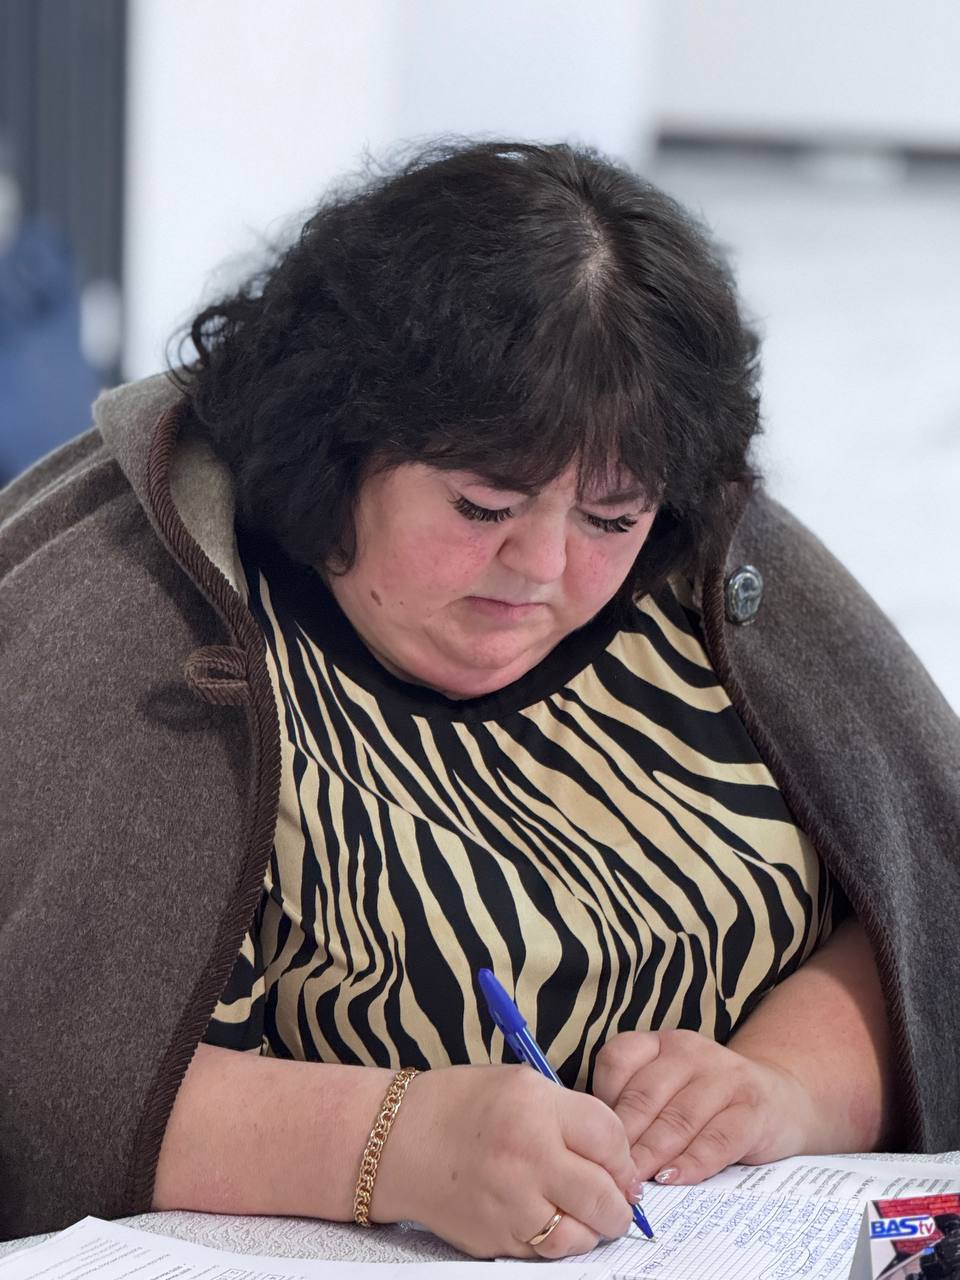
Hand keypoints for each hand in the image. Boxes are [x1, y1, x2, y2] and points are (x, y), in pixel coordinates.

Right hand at [373, 1063, 642, 1258]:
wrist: (396, 1141)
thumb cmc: (458, 1106)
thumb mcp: (519, 1085)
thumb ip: (569, 1114)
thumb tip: (615, 1157)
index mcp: (535, 1106)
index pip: (610, 1138)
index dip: (624, 1157)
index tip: (622, 1166)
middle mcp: (527, 1155)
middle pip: (604, 1195)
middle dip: (619, 1204)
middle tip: (618, 1201)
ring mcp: (510, 1202)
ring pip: (579, 1235)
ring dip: (591, 1229)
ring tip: (586, 1215)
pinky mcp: (495, 1239)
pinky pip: (545, 1252)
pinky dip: (556, 1241)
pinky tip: (548, 1220)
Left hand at [592, 1029, 817, 1186]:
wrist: (779, 1100)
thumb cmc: (706, 1103)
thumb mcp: (669, 1090)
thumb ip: (637, 1109)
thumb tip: (596, 1150)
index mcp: (660, 1043)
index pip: (618, 1060)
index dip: (601, 1102)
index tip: (591, 1139)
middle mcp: (690, 1052)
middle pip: (645, 1096)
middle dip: (623, 1140)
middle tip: (606, 1175)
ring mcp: (724, 1076)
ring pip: (678, 1119)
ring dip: (652, 1156)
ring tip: (634, 1184)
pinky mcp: (752, 1109)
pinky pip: (717, 1140)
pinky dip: (692, 1164)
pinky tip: (673, 1180)